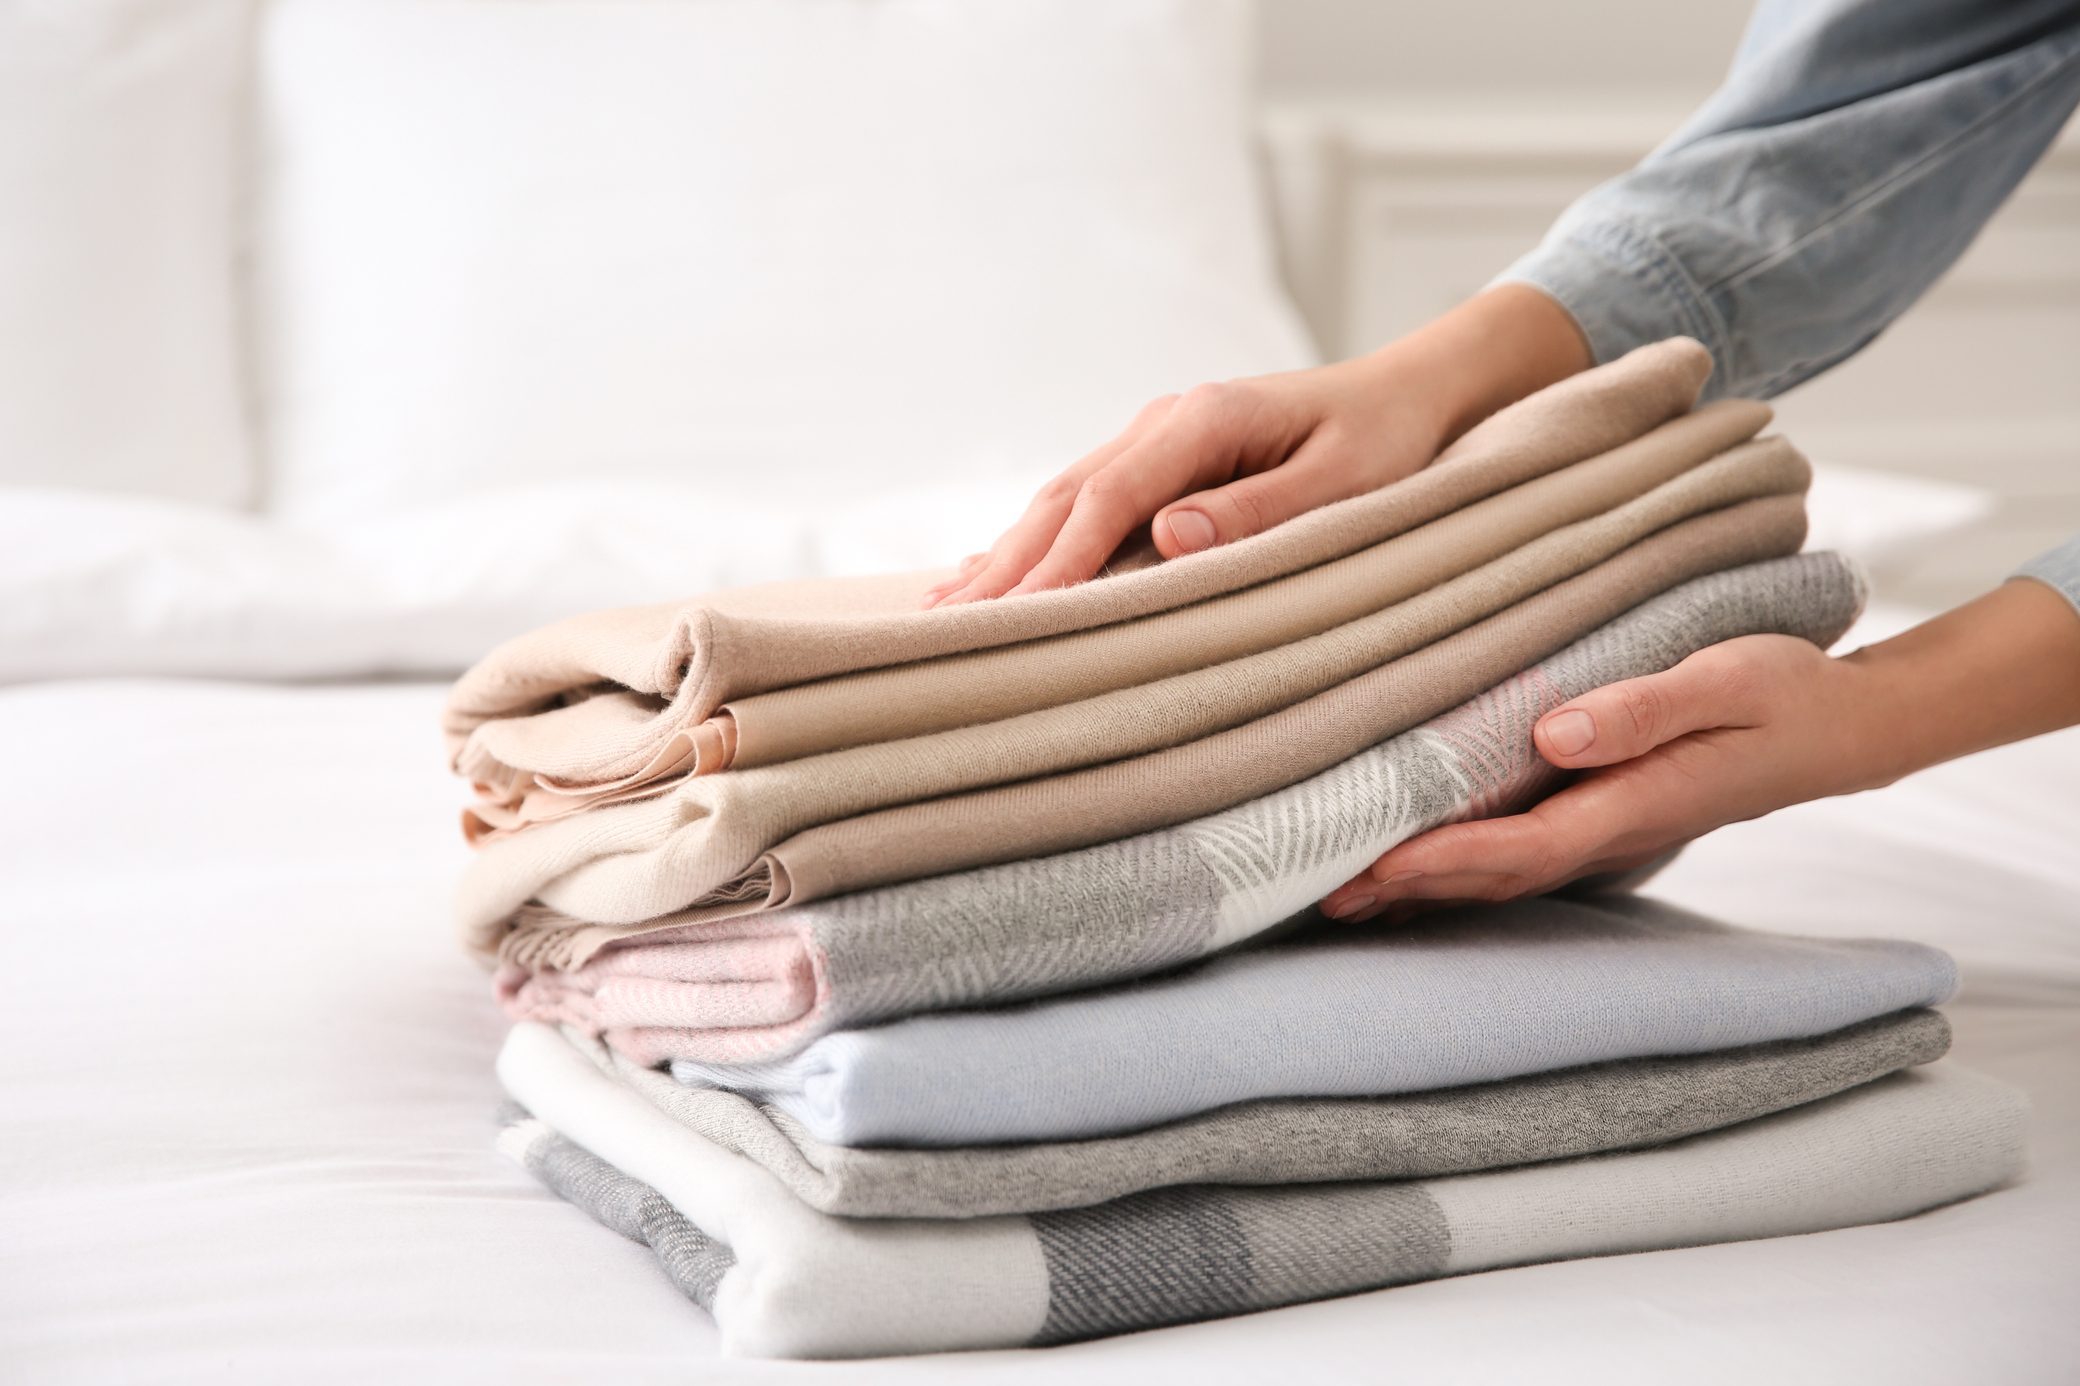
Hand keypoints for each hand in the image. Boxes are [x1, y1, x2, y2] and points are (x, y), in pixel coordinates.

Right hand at [922, 284, 1591, 605]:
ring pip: (1063, 499)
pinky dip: (1036, 541)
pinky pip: (1085, 503)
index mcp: (1204, 419)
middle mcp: (1167, 420)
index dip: (1055, 560)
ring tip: (948, 611)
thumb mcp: (1346, 481)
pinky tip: (995, 570)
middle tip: (946, 631)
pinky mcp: (1164, 460)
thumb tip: (1167, 535)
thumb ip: (1259, 510)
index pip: (1107, 497)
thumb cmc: (1390, 441)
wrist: (1414, 390)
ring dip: (1008, 555)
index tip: (1012, 617)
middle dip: (1006, 566)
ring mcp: (1159, 436)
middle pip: (1064, 497)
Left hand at [1319, 635, 1880, 921]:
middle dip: (1410, 890)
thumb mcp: (1724, 679)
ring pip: (1501, 877)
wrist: (1837, 727)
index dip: (1446, 861)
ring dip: (1425, 891)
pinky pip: (1517, 858)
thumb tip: (1555, 733)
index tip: (1373, 866)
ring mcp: (1607, 834)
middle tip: (1316, 894)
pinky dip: (1457, 874)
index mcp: (1634, 801)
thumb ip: (1642, 707)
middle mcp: (1612, 832)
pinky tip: (1409, 875)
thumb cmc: (1781, 692)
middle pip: (1495, 877)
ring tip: (1337, 897)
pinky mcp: (1602, 821)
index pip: (1522, 846)